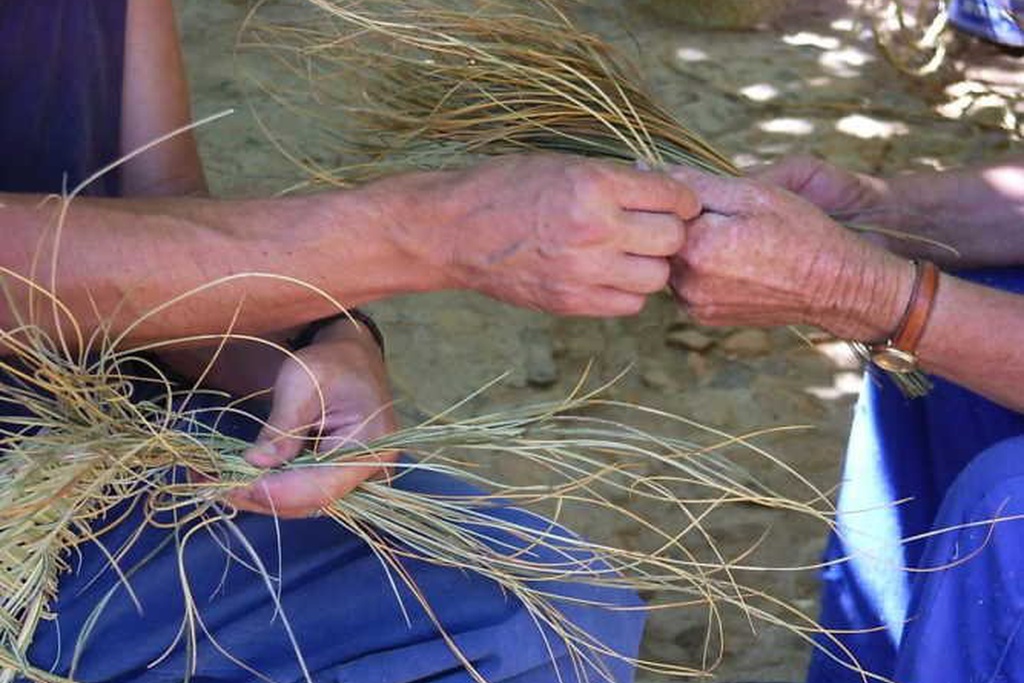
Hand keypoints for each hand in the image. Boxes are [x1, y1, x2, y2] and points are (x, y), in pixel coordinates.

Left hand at [229, 320, 396, 517]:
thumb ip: (283, 426)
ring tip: (214, 480)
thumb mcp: (302, 383)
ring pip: (301, 503)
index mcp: (371, 445)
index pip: (321, 486)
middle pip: (310, 501)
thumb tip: (256, 464)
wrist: (350, 359)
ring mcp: (354, 479)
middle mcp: (370, 471)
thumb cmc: (330, 363)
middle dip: (259, 496)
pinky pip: (301, 493)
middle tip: (211, 484)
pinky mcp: (335, 479)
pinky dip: (268, 487)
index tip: (234, 485)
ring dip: (257, 495)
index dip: (277, 492)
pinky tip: (236, 478)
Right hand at [398, 154, 699, 316]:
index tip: (673, 202)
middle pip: (672, 239)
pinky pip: (629, 304)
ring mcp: (585, 271)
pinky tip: (608, 274)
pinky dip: (627, 290)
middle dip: (668, 231)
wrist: (454, 231)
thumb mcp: (563, 165)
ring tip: (627, 252)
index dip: (680, 199)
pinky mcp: (572, 302)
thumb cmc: (505, 188)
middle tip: (650, 226)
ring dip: (649, 264)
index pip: (672, 197)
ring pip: (656, 276)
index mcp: (594, 185)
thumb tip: (666, 195)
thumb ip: (614, 182)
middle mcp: (596, 229)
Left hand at [668, 167, 912, 341]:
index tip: (708, 196)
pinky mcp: (704, 317)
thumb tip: (645, 167)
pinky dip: (700, 269)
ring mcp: (694, 306)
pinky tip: (732, 262)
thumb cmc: (800, 232)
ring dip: (692, 246)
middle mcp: (688, 284)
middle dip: (686, 223)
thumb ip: (694, 182)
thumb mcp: (752, 194)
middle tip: (726, 219)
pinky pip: (686, 284)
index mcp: (697, 248)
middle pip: (663, 239)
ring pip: (674, 262)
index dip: (681, 197)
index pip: (661, 211)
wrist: (834, 286)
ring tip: (733, 241)